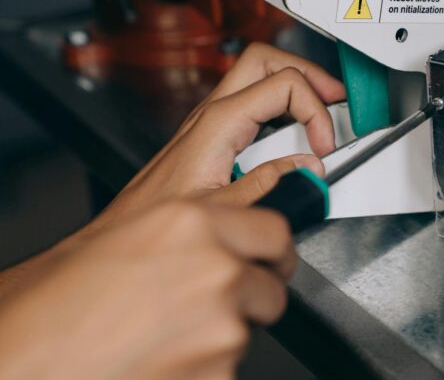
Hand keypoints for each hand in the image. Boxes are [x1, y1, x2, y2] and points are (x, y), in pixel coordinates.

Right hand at [0, 199, 294, 379]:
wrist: (19, 365)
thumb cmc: (47, 307)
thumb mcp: (125, 236)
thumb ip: (191, 227)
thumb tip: (229, 223)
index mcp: (191, 223)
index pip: (274, 231)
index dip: (270, 251)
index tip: (268, 260)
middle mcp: (216, 269)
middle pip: (269, 285)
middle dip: (249, 296)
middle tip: (212, 306)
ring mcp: (221, 326)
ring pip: (247, 331)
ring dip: (220, 336)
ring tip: (164, 338)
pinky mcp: (219, 374)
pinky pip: (227, 369)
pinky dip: (204, 369)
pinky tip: (161, 363)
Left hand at [103, 43, 344, 225]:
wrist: (128, 230)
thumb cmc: (160, 218)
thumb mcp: (223, 208)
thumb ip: (270, 186)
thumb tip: (309, 168)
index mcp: (219, 122)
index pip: (284, 85)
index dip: (315, 110)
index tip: (325, 145)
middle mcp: (214, 112)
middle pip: (268, 59)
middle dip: (309, 73)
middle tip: (336, 98)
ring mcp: (213, 119)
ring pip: (260, 74)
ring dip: (296, 86)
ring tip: (323, 109)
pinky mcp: (214, 133)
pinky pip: (254, 101)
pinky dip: (282, 106)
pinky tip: (296, 129)